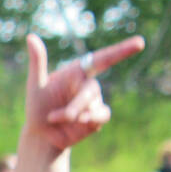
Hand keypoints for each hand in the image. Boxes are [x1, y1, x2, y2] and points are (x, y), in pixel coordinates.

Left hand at [22, 34, 144, 154]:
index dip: (121, 50)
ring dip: (74, 115)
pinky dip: (89, 121)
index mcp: (77, 72)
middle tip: (53, 116)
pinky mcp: (98, 118)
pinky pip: (101, 116)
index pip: (103, 58)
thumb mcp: (35, 85)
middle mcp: (89, 85)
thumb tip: (30, 37)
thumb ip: (38, 62)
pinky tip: (77, 124)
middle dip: (74, 106)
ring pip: (93, 107)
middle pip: (91, 92)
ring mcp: (95, 102)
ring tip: (55, 119)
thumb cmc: (37, 107)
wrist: (41, 135)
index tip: (140, 42)